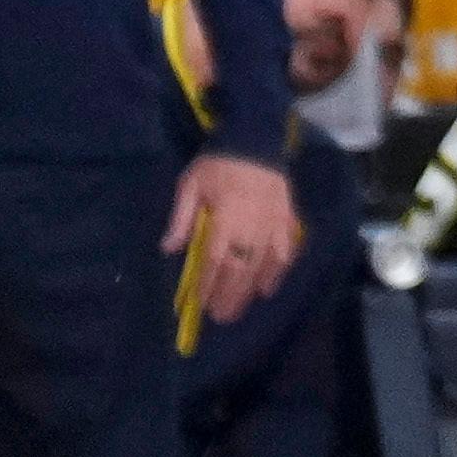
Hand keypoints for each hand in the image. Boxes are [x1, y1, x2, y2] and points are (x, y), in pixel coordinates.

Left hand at [171, 148, 299, 321]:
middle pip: (242, 268)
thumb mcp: (190, 184)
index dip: (209, 285)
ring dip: (251, 289)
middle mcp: (254, 225)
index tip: (201, 305)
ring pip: (264, 264)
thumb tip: (168, 249)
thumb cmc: (218, 163)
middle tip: (221, 317)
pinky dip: (279, 272)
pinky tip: (269, 288)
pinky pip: (287, 251)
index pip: (217, 259)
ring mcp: (275, 223)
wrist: (256, 138)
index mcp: (228, 217)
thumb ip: (181, 218)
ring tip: (240, 308)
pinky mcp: (288, 219)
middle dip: (230, 295)